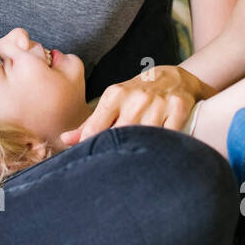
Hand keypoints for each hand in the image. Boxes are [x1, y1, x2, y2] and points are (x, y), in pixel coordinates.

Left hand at [60, 65, 211, 145]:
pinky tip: (159, 150)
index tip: (91, 160)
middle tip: (114, 166)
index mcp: (114, 94)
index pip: (96, 128)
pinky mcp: (179, 107)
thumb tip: (65, 139)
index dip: (91, 146)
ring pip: (145, 136)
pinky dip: (164, 145)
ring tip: (138, 159)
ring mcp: (158, 102)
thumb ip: (90, 123)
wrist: (173, 78)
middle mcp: (135, 97)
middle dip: (116, 150)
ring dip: (142, 149)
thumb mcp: (113, 102)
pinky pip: (169, 135)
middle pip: (120, 134)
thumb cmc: (137, 95)